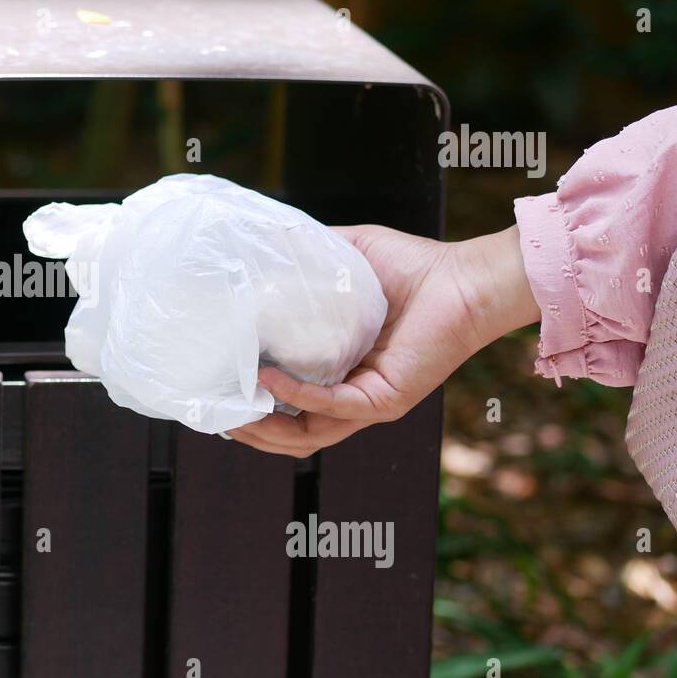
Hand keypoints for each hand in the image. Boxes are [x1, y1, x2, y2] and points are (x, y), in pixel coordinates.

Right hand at [227, 223, 539, 456]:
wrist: (463, 277)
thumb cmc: (412, 267)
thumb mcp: (343, 257)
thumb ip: (302, 256)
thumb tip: (257, 242)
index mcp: (339, 372)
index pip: (287, 405)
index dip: (250, 404)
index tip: (216, 388)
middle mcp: (351, 396)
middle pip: (290, 433)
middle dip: (248, 429)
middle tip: (214, 411)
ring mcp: (367, 404)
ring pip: (305, 435)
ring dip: (264, 429)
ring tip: (232, 408)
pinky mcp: (384, 400)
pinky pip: (330, 408)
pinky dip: (295, 397)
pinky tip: (268, 379)